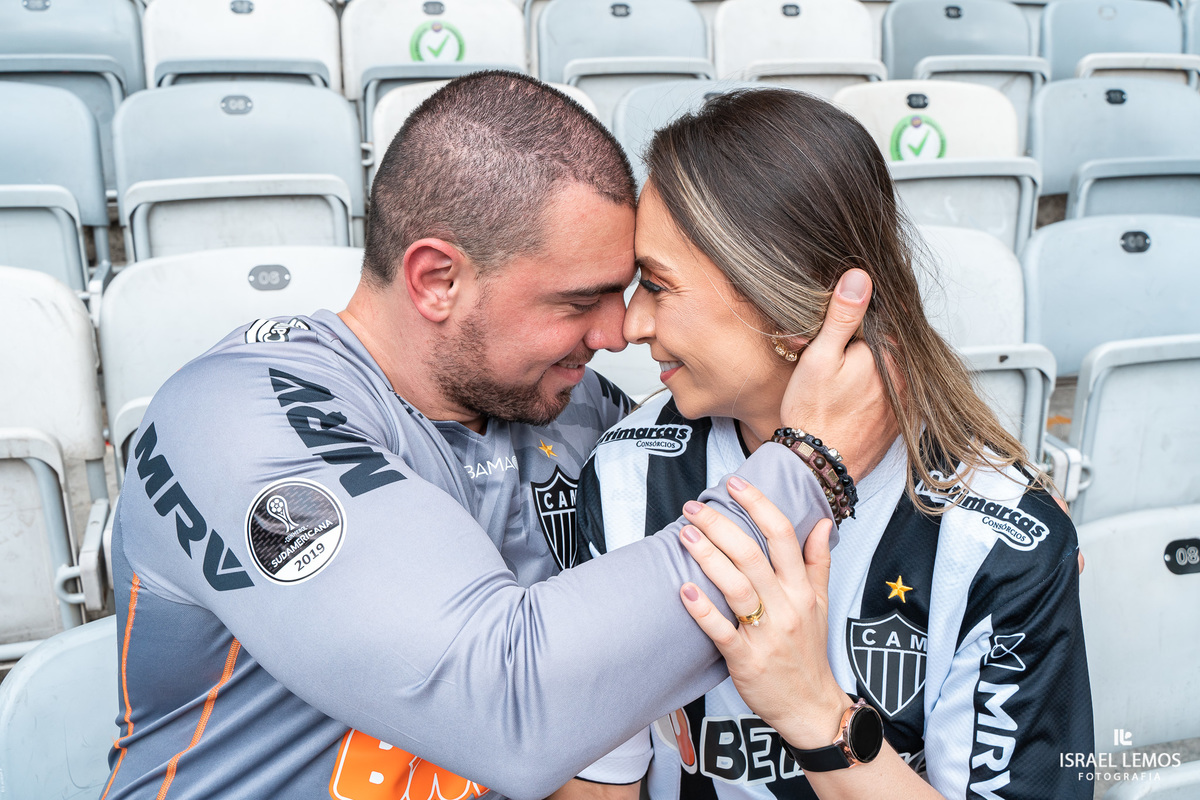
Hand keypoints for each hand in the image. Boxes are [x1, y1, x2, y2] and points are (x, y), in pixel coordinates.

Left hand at [678, 478, 852, 749]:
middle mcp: (785, 606)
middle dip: (721, 526)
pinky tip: (684, 589)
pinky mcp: (745, 659)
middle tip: (694, 508)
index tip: (734, 484)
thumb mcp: (822, 603)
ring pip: (736, 587)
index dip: (758, 505)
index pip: (783, 536)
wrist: (810, 705)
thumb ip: (818, 561)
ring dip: (708, 558)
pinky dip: (703, 610)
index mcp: (801, 589)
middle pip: (752, 556)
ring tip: (685, 535)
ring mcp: (765, 633)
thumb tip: (822, 521)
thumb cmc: (809, 651)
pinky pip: (722, 631)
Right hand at [781, 268, 898, 481]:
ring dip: (870, 366)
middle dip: (863, 342)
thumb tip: (860, 277)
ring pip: (890, 368)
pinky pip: (892, 392)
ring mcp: (906, 401)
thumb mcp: (820, 356)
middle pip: (888, 344)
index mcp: (890, 355)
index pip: (886, 318)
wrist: (817, 466)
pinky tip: (849, 397)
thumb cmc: (813, 413)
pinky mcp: (899, 421)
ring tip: (838, 380)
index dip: (858, 317)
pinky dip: (875, 388)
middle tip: (830, 354)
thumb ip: (843, 316)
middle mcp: (906, 378)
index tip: (836, 325)